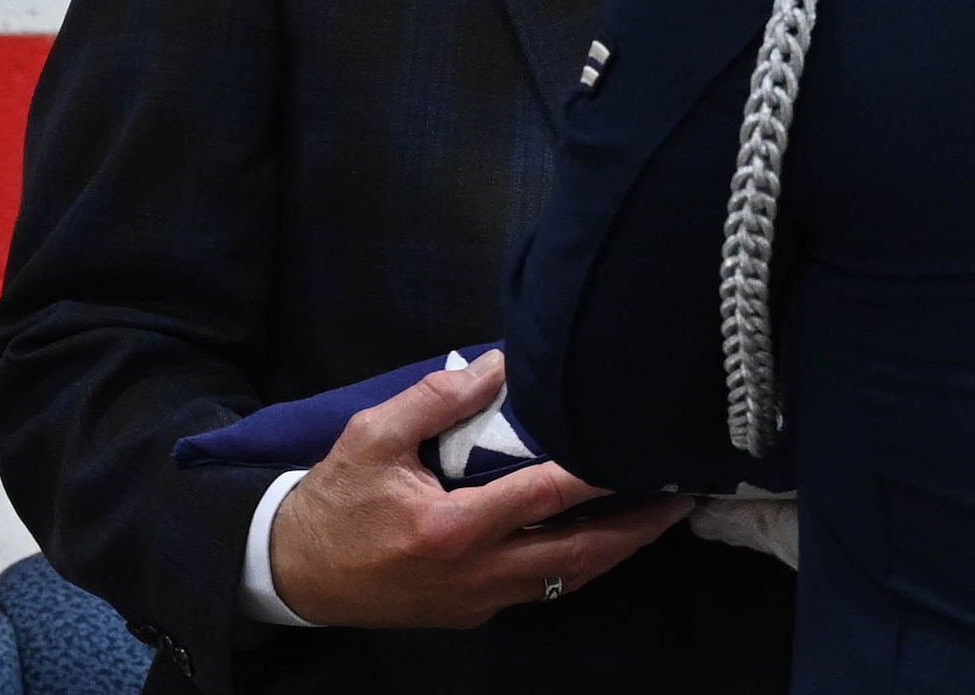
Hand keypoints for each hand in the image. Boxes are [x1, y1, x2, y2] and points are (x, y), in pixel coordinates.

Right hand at [268, 350, 691, 627]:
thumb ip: (436, 399)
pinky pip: (542, 588)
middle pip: (576, 556)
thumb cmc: (334, 500)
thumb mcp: (371, 436)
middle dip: (634, 530)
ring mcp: (477, 600)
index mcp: (451, 530)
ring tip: (659, 515)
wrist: (293, 573)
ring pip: (565, 579)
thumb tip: (499, 364)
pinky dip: (580, 562)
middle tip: (681, 498)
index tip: (638, 450)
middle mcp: (475, 574)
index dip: (596, 474)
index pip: (544, 499)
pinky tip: (603, 536)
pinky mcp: (473, 610)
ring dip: (616, 549)